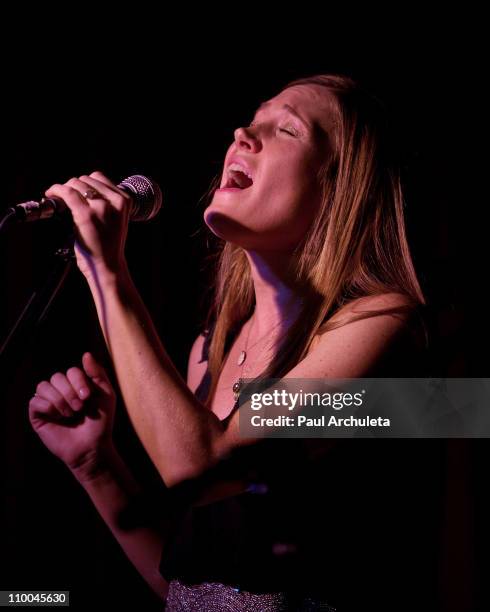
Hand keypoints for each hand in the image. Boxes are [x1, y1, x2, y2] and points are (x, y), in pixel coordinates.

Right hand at [29, 352, 115, 475]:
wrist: (92, 447)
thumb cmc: (100, 422)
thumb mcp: (106, 394)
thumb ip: (98, 373)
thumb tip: (85, 354)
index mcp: (75, 385)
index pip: (71, 371)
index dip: (79, 381)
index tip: (88, 397)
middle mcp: (60, 391)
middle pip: (56, 377)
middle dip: (70, 392)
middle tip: (80, 408)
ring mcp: (48, 402)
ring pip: (43, 386)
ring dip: (60, 400)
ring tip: (70, 414)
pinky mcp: (38, 415)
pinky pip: (35, 401)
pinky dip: (48, 407)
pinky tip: (58, 417)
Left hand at [44, 171, 130, 280]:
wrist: (108, 266)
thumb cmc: (109, 246)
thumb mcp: (116, 219)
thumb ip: (106, 202)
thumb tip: (82, 188)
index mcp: (125, 201)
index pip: (100, 178)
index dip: (85, 183)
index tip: (77, 191)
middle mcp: (115, 202)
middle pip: (86, 179)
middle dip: (74, 186)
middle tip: (66, 198)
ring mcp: (100, 208)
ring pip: (76, 183)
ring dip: (65, 188)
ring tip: (59, 199)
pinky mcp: (85, 215)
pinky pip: (66, 192)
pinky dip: (55, 190)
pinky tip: (51, 194)